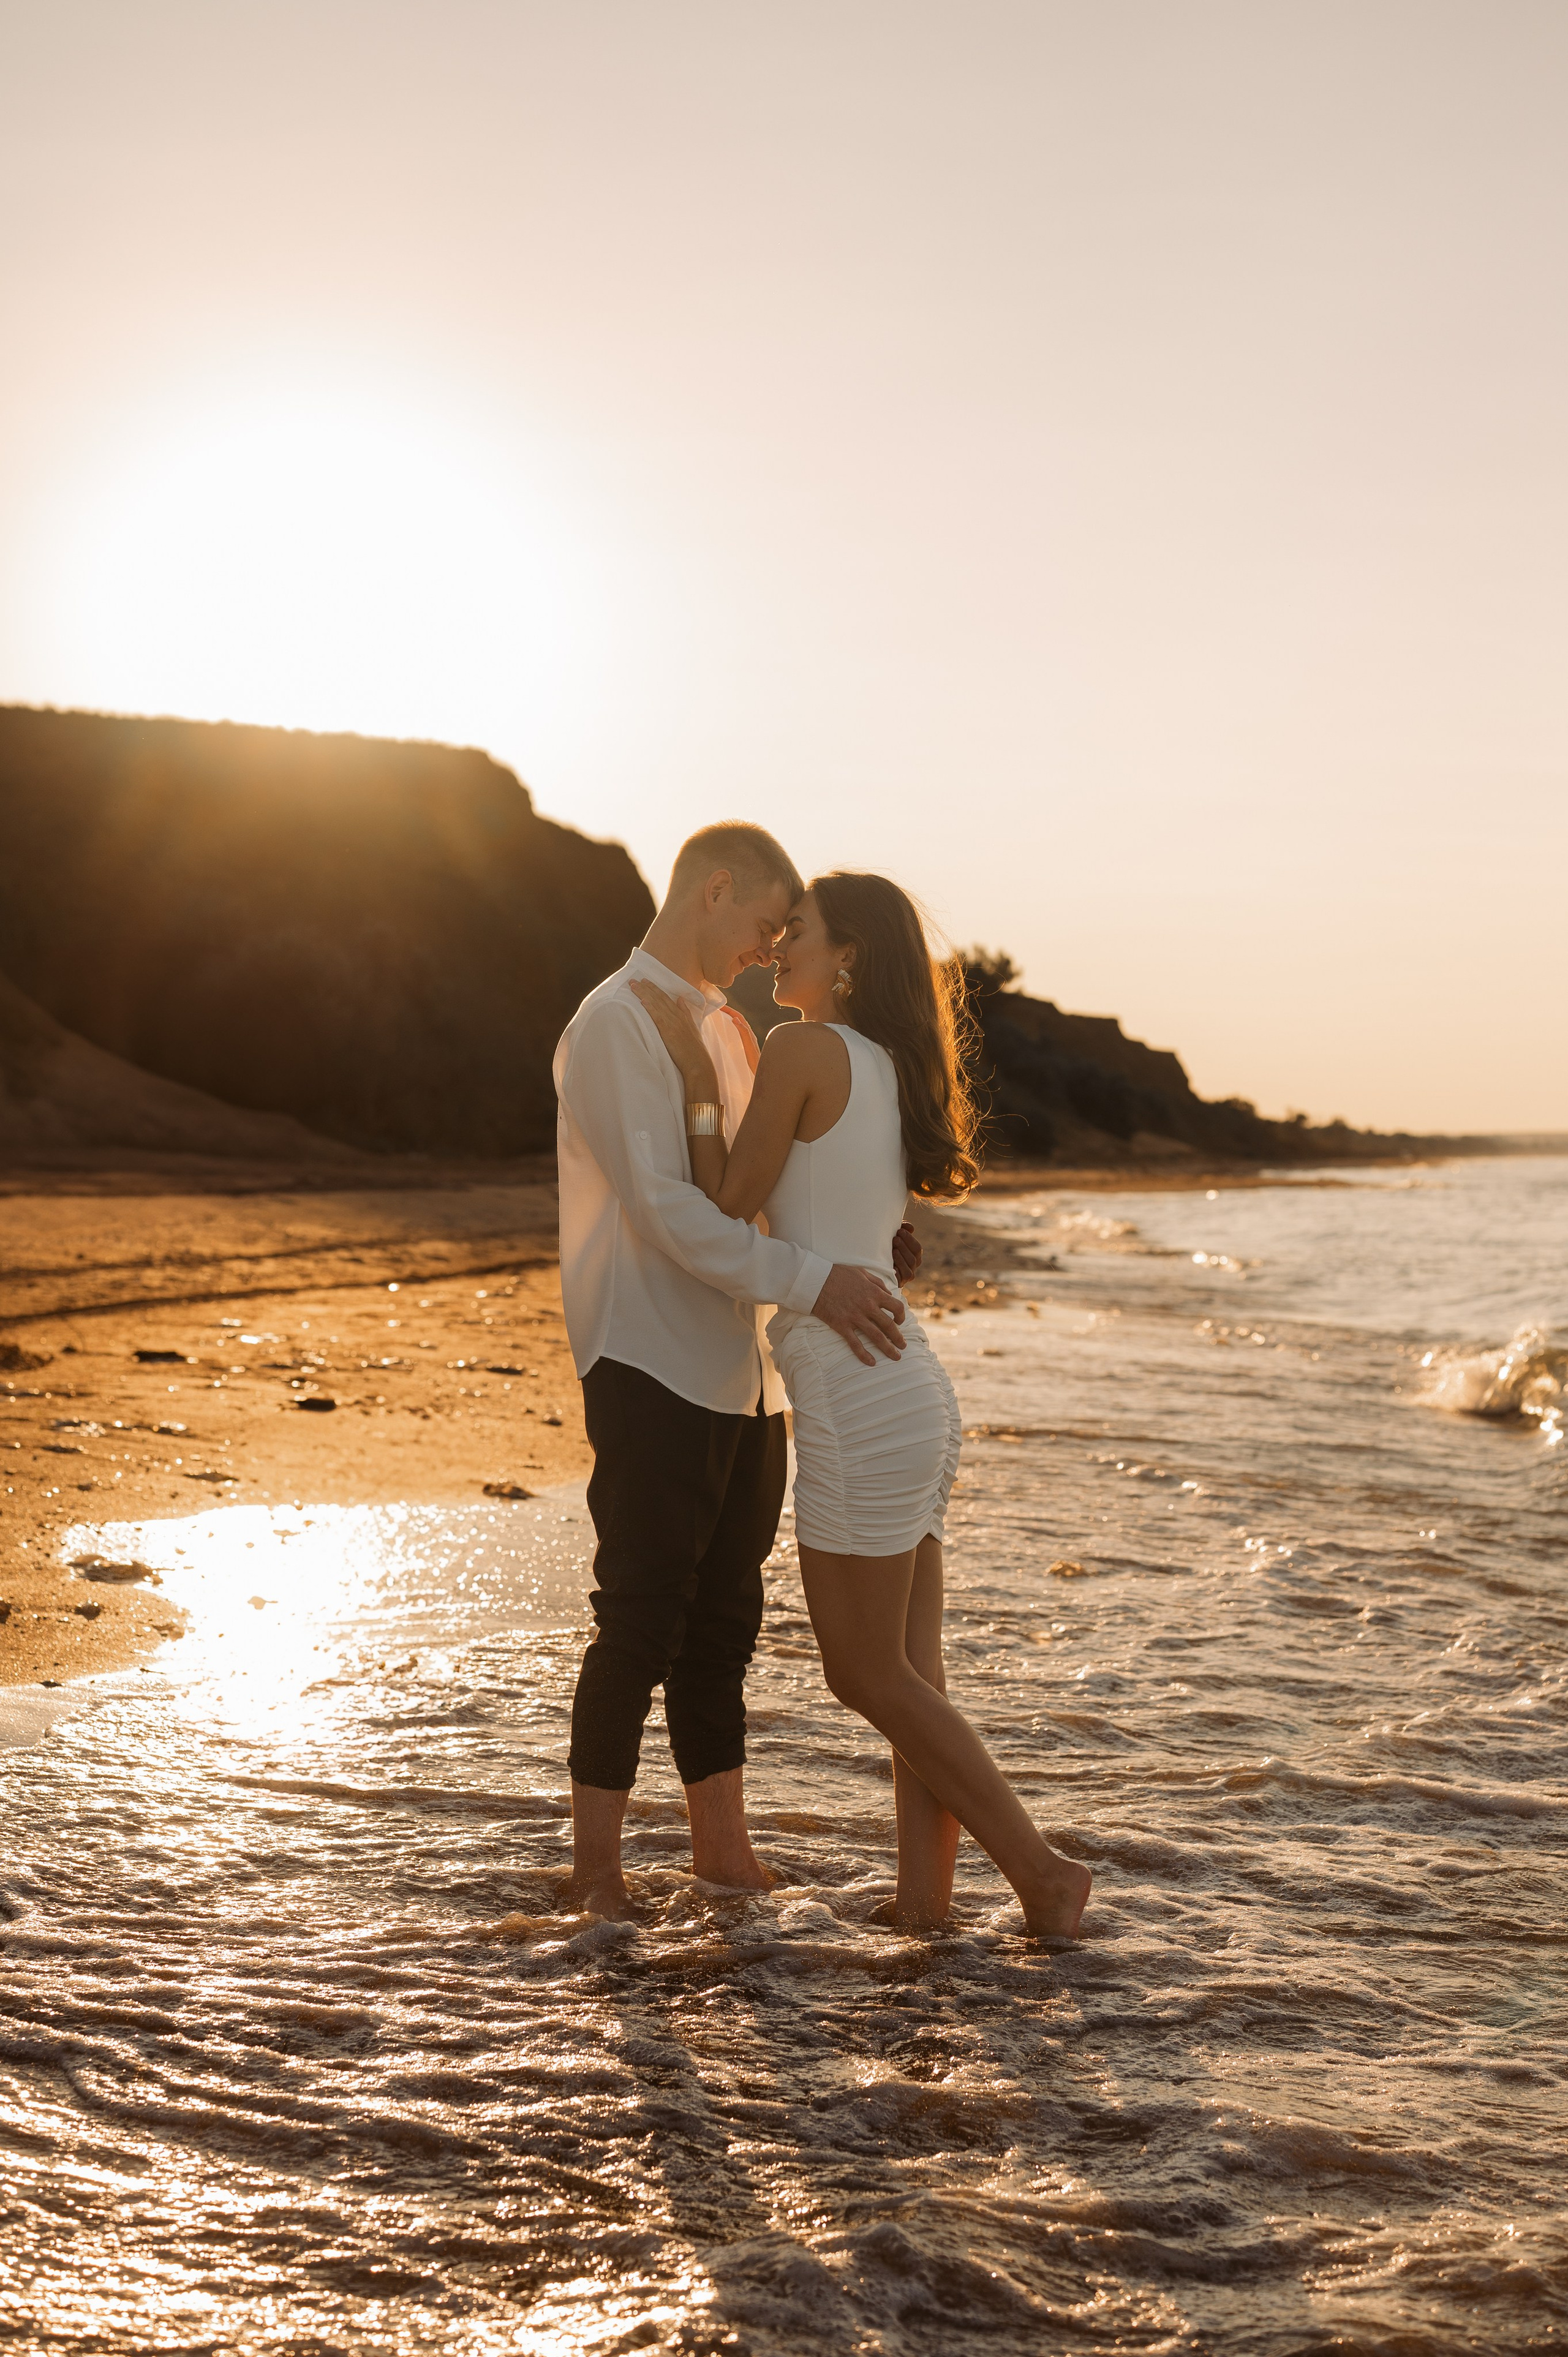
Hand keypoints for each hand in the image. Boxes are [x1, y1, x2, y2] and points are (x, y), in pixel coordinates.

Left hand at [630, 978, 719, 1096]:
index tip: (646, 981)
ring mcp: (673, 1023)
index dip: (655, 989)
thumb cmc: (694, 1049)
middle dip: (646, 987)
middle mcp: (677, 1016)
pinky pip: (658, 1017)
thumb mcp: (692, 1028)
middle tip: (634, 979)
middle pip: (659, 998)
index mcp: (682, 1015)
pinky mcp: (668, 1032)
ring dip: (644, 994)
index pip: (666, 998)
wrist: (698, 1063)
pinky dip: (650, 1008)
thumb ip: (686, 1013)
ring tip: (633, 986)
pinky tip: (642, 1000)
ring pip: (657, 1004)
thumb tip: (680, 999)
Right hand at [720, 1003, 760, 1074]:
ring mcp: (748, 1040)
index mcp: (749, 1033)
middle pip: (738, 1019)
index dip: (730, 1010)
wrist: (761, 1072)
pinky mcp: (746, 1046)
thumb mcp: (748, 1045)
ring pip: (738, 1026)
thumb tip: (735, 1019)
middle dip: (729, 1012)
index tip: (720, 1006)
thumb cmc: (755, 1061)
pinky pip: (737, 1033)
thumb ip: (743, 1032)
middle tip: (718, 1009)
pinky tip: (727, 1034)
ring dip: (730, 1019)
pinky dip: (731, 1029)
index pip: (738, 1017)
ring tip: (720, 1017)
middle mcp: (749, 1035)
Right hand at [812, 1264, 907, 1365]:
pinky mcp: (841, 1325)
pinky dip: (864, 1354)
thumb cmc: (838, 1274)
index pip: (896, 1307)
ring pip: (876, 1336)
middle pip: (889, 1325)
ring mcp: (855, 1317)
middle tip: (903, 1346)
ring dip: (888, 1348)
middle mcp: (867, 1306)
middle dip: (898, 1338)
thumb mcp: (861, 1273)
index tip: (900, 1321)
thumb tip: (889, 1293)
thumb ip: (877, 1283)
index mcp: (874, 1293)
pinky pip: (855, 1343)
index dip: (901, 1316)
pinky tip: (872, 1362)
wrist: (815, 1280)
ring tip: (896, 1356)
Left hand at [891, 1221, 921, 1285]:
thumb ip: (903, 1230)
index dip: (909, 1239)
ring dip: (901, 1259)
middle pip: (913, 1259)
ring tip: (893, 1251)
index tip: (900, 1231)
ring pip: (908, 1270)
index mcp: (914, 1255)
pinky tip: (891, 1266)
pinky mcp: (898, 1284)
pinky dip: (897, 1273)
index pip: (917, 1248)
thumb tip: (910, 1227)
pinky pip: (900, 1280)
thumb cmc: (885, 1246)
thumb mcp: (894, 1237)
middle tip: (895, 1239)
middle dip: (904, 1247)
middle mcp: (912, 1267)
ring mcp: (906, 1277)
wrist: (873, 1264)